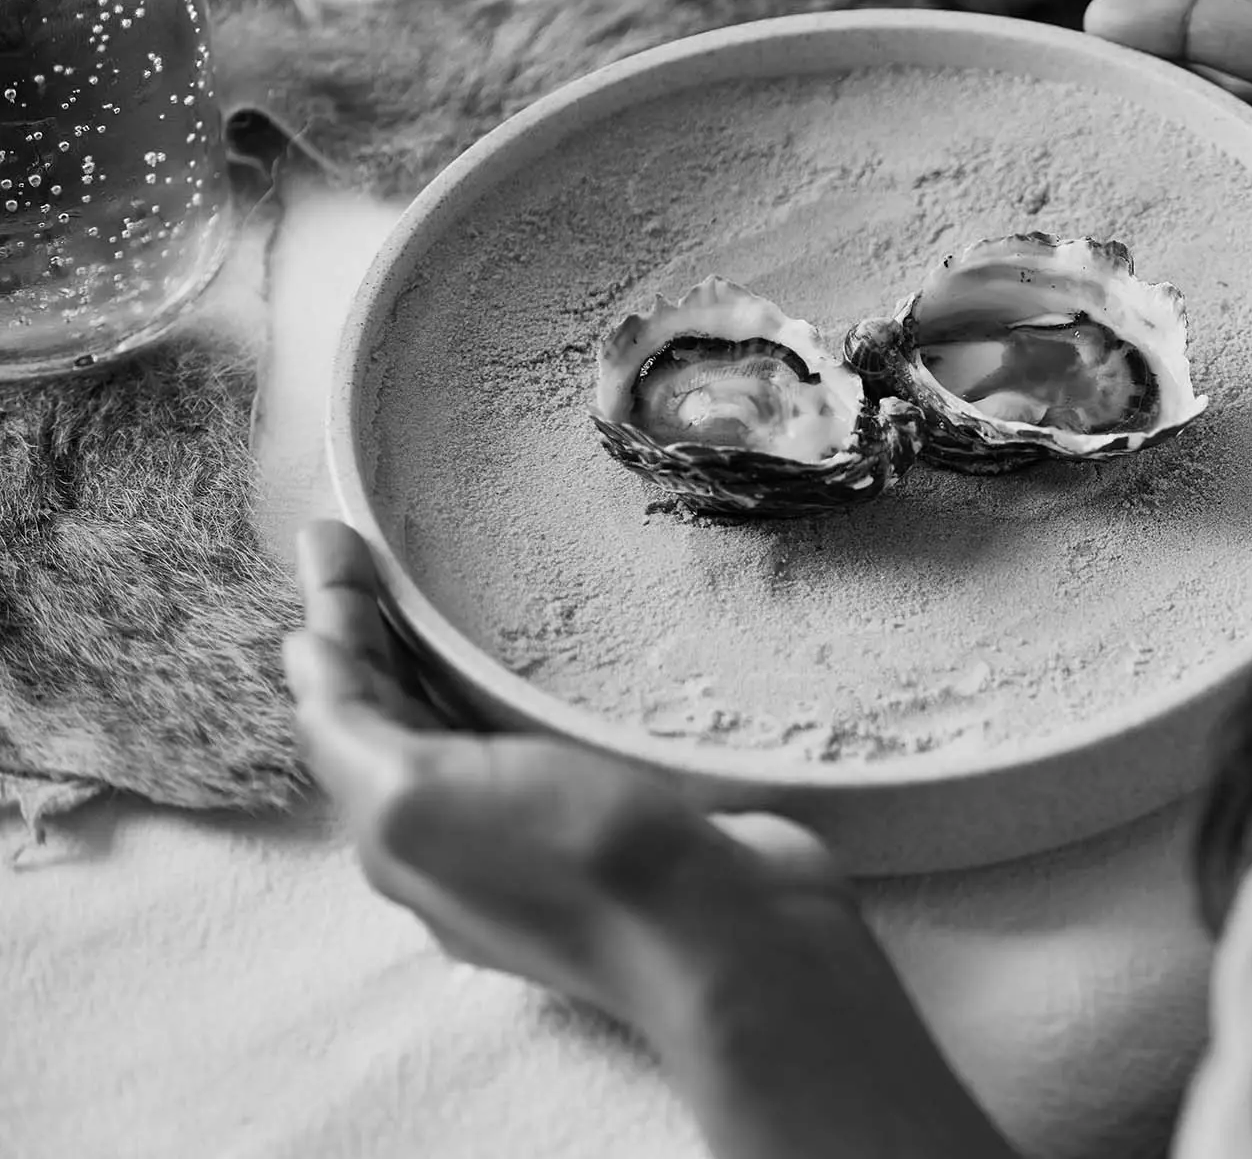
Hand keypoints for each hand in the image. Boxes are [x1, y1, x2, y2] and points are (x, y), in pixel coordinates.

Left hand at [285, 520, 1016, 1157]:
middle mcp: (462, 834)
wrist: (727, 932)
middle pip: (400, 715)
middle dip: (375, 629)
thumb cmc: (575, 862)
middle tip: (369, 540)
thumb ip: (353, 733)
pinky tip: (550, 651)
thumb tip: (307, 663)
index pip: (342, 714)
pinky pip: (550, 735)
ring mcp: (545, 826)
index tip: (331, 537)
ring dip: (448, 653)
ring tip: (441, 581)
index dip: (333, 622)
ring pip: (473, 723)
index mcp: (402, 834)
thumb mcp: (422, 798)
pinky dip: (526, 684)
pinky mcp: (622, 810)